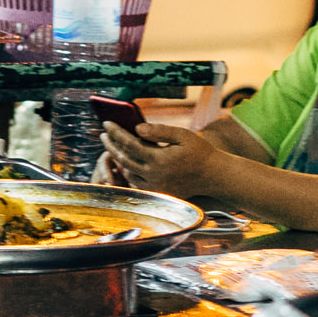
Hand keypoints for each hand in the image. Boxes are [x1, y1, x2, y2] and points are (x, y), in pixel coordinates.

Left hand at [100, 119, 227, 200]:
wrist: (214, 176)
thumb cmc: (200, 152)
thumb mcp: (182, 135)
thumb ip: (159, 131)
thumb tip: (137, 128)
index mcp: (159, 159)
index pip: (129, 144)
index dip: (116, 133)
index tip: (106, 123)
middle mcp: (154, 176)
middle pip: (124, 160)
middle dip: (111, 146)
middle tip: (104, 135)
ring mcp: (155, 187)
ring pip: (128, 173)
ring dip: (120, 160)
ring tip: (114, 147)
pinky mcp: (158, 193)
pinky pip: (137, 183)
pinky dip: (130, 172)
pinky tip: (128, 163)